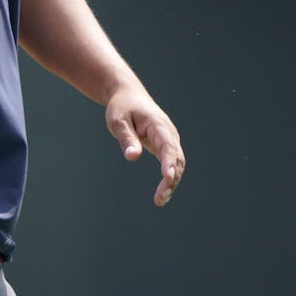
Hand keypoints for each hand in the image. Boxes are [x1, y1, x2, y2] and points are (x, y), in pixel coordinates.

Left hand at [106, 85, 184, 207]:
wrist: (129, 95)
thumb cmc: (122, 107)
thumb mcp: (118, 120)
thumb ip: (126, 138)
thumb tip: (133, 157)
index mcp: (158, 125)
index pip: (167, 146)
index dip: (169, 162)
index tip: (167, 177)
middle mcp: (169, 133)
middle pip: (176, 158)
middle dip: (171, 179)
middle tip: (159, 198)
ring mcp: (169, 139)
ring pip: (177, 163)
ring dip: (171, 182)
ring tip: (160, 200)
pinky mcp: (166, 145)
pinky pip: (172, 163)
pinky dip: (170, 178)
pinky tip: (162, 194)